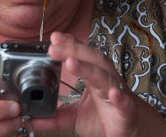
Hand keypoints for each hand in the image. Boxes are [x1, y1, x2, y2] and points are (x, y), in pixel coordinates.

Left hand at [32, 32, 165, 136]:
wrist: (132, 131)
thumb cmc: (107, 118)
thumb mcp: (75, 117)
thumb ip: (55, 116)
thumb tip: (33, 118)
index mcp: (93, 77)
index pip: (81, 55)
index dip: (69, 44)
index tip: (53, 37)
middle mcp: (105, 80)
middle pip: (92, 59)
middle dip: (74, 49)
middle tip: (54, 45)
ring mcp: (117, 94)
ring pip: (104, 76)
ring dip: (88, 68)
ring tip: (71, 61)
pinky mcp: (126, 112)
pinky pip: (124, 103)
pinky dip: (120, 98)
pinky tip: (112, 93)